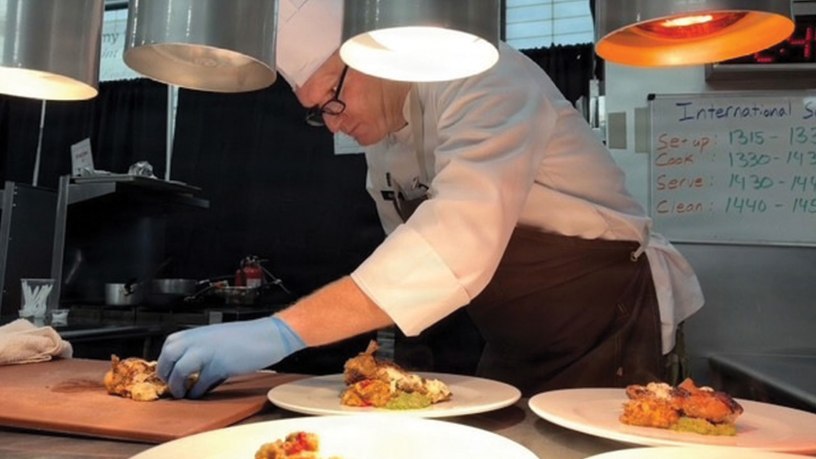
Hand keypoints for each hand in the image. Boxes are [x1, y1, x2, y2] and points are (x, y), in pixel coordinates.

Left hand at [157, 316, 304, 398]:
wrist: (268, 334)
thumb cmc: (246, 336)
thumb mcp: (217, 337)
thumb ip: (201, 348)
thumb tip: (188, 367)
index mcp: (198, 332)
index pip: (169, 345)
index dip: (164, 361)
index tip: (167, 372)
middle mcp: (199, 340)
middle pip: (169, 356)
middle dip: (165, 373)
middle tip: (170, 384)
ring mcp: (208, 352)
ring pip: (180, 370)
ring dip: (177, 385)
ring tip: (182, 393)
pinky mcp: (220, 365)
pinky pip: (200, 382)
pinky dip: (197, 391)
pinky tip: (199, 393)